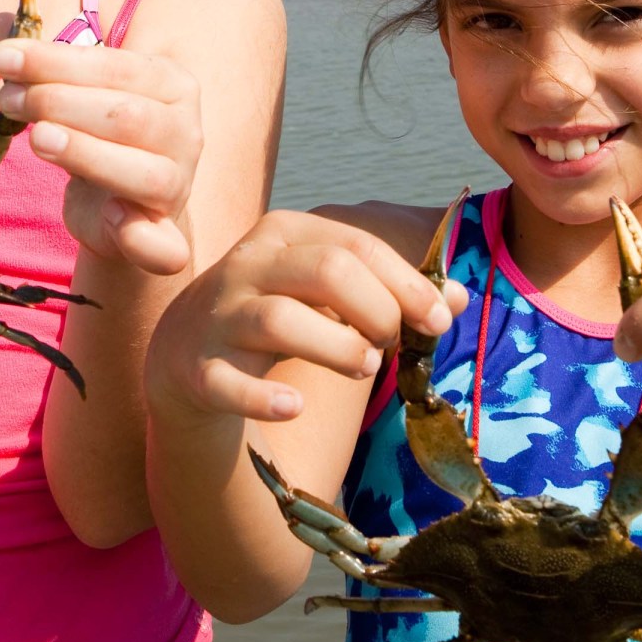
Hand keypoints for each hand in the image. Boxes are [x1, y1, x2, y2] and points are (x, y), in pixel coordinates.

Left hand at [0, 37, 202, 274]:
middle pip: (126, 114)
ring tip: (38, 138)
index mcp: (168, 83)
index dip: (55, 60)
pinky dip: (144, 238)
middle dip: (60, 102)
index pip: (113, 65)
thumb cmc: (95, 137)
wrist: (119, 209)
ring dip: (88, 154)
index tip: (2, 58)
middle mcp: (185, 130)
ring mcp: (180, 183)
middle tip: (9, 100)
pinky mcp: (166, 234)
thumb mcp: (70, 95)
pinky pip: (167, 245)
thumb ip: (37, 63)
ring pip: (144, 171)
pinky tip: (113, 219)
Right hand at [145, 210, 466, 422]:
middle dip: (376, 309)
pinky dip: (264, 398)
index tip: (440, 321)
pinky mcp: (196, 369)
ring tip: (365, 368)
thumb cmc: (274, 314)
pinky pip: (229, 383)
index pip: (356, 247)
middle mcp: (247, 265)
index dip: (408, 285)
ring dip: (337, 347)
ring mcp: (217, 316)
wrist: (183, 353)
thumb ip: (390, 290)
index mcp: (284, 234)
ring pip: (280, 320)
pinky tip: (297, 407)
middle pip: (325, 272)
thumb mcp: (326, 292)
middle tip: (392, 343)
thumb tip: (459, 297)